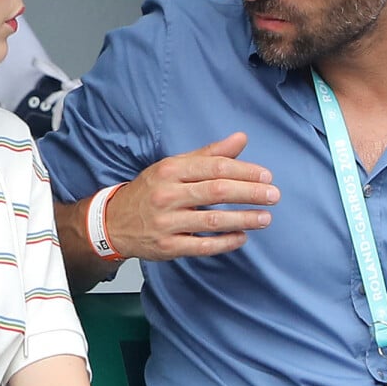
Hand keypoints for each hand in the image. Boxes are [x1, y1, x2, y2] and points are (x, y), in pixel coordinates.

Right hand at [108, 132, 278, 260]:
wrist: (113, 222)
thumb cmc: (149, 191)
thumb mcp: (174, 166)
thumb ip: (209, 154)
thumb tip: (241, 139)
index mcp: (171, 171)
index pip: (214, 167)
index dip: (244, 171)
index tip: (266, 176)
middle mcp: (168, 195)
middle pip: (216, 191)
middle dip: (249, 193)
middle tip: (273, 195)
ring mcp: (167, 222)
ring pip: (212, 220)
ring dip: (243, 219)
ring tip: (265, 218)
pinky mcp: (167, 246)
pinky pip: (202, 245)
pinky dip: (225, 242)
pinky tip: (242, 237)